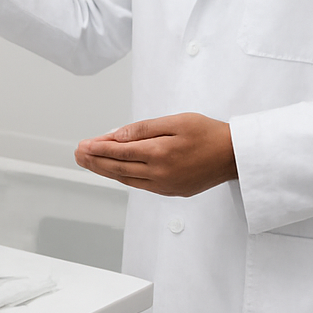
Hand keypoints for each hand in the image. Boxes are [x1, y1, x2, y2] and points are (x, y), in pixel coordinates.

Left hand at [74, 113, 237, 197]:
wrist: (234, 155)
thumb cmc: (208, 133)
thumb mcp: (176, 121)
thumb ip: (144, 129)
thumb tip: (117, 135)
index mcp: (160, 152)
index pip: (119, 151)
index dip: (98, 148)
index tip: (82, 144)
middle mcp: (160, 173)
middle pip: (118, 167)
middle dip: (95, 160)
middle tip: (78, 154)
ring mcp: (165, 185)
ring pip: (126, 178)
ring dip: (104, 170)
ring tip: (88, 162)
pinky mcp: (171, 191)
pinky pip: (139, 185)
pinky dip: (123, 177)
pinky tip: (113, 171)